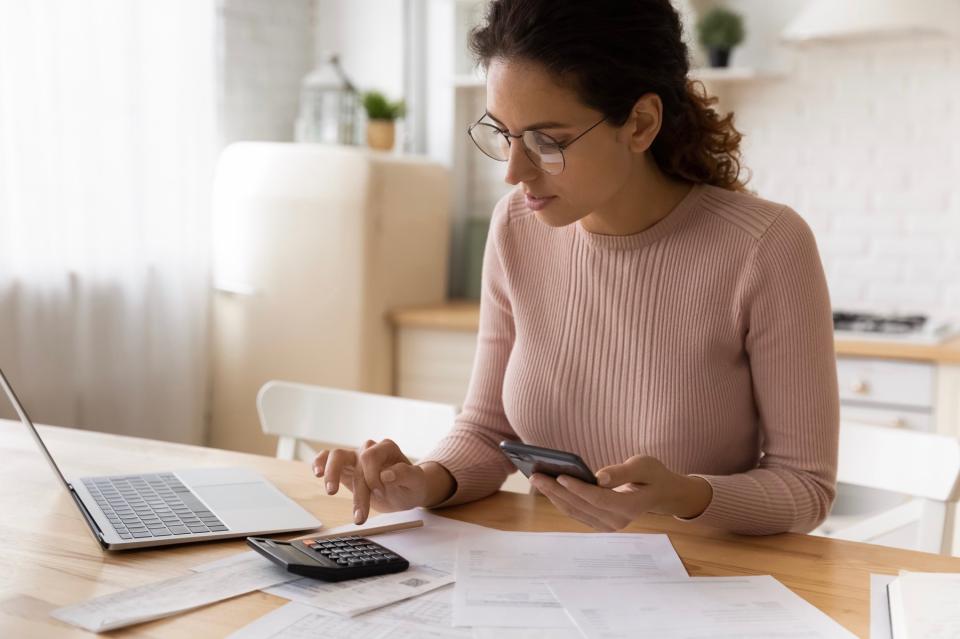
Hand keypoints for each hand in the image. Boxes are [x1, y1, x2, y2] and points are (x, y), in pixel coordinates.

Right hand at [312, 439, 454, 523]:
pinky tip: (317, 473)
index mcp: (386, 448)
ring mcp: (355, 457)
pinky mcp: (345, 468)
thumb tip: (387, 474)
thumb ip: (405, 475)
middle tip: (359, 514)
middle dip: (353, 487)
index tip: (379, 493)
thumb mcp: (415, 482)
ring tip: (331, 491)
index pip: (370, 457)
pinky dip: (320, 463)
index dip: (372, 477)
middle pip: (351, 457)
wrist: (406, 490)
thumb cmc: (411, 485)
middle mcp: (369, 449)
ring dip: (331, 474)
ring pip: (335, 456)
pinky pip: (327, 459)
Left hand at [529, 455, 712, 531]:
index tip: (560, 475)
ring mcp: (607, 525)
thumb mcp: (644, 466)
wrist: (660, 493)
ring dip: (554, 496)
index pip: (599, 499)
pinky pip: (576, 512)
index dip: (578, 488)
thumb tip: (598, 477)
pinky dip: (560, 499)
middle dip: (557, 490)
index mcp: (631, 507)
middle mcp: (617, 521)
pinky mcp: (599, 523)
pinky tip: (547, 486)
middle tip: (535, 474)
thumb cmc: (652, 475)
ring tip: (536, 478)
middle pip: (581, 506)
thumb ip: (622, 472)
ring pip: (575, 511)